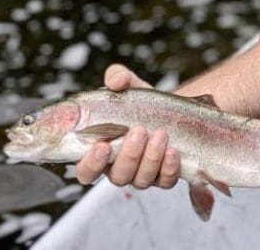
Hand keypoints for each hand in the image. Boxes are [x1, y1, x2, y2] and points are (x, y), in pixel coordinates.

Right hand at [74, 64, 181, 189]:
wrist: (169, 111)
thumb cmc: (139, 104)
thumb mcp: (129, 87)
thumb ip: (118, 78)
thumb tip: (116, 81)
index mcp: (101, 151)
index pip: (86, 171)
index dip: (91, 164)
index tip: (102, 147)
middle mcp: (119, 168)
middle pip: (117, 176)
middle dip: (129, 155)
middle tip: (139, 131)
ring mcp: (141, 175)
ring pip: (141, 180)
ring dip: (151, 158)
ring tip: (160, 135)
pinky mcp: (164, 176)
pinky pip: (165, 181)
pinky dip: (169, 168)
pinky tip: (173, 152)